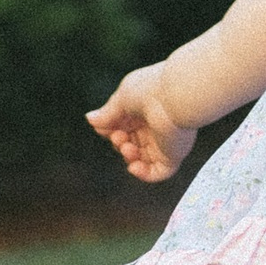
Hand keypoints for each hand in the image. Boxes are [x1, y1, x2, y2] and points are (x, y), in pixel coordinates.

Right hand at [86, 66, 195, 185]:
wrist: (175, 97)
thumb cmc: (150, 90)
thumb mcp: (122, 98)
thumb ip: (107, 113)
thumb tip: (90, 119)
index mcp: (143, 110)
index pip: (122, 127)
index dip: (111, 131)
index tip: (104, 127)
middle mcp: (154, 126)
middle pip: (130, 144)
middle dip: (119, 143)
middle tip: (119, 136)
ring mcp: (164, 141)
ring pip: (141, 159)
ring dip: (129, 157)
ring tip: (129, 148)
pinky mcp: (173, 154)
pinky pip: (157, 172)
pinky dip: (143, 174)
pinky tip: (134, 166)